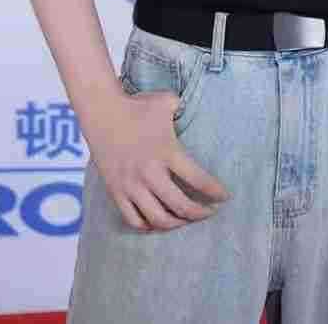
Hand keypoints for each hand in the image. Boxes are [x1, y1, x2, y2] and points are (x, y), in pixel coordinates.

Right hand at [90, 88, 230, 233]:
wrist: (102, 111)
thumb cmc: (137, 106)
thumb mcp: (166, 101)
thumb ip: (183, 108)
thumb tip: (193, 109)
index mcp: (167, 152)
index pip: (198, 180)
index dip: (214, 192)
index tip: (224, 197)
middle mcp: (150, 173)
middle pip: (181, 206)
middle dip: (200, 213)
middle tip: (210, 212)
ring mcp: (132, 185)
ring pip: (158, 218)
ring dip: (176, 224)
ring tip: (186, 220)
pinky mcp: (116, 191)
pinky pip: (134, 219)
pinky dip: (148, 226)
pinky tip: (158, 222)